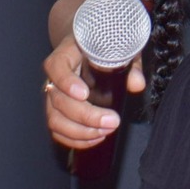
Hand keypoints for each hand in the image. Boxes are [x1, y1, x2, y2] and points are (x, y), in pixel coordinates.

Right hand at [43, 35, 142, 150]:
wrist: (86, 49)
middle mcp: (54, 77)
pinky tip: (95, 138)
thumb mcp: (120, 49)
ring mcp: (52, 96)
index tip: (84, 93)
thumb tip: (136, 84)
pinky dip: (75, 139)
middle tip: (111, 122)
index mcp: (65, 54)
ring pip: (54, 119)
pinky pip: (57, 131)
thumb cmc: (103, 49)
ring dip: (80, 131)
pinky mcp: (55, 112)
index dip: (66, 82)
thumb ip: (130, 64)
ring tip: (105, 132)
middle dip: (85, 116)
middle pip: (58, 100)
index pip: (56, 67)